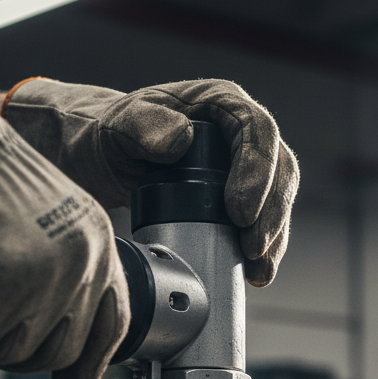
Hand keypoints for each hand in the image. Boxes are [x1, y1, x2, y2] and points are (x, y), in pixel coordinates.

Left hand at [5, 78, 298, 285]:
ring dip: (274, 236)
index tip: (238, 212)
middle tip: (252, 249)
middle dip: (271, 213)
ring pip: (277, 198)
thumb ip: (140, 125)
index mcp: (219, 103)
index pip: (257, 130)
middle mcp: (238, 132)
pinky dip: (264, 249)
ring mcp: (242, 167)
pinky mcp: (237, 198)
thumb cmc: (106, 136)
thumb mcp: (115, 127)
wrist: (99, 160)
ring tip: (258, 270)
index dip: (258, 172)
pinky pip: (262, 221)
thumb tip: (180, 140)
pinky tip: (256, 275)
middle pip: (278, 168)